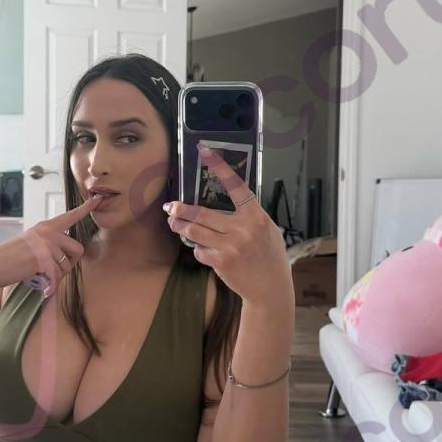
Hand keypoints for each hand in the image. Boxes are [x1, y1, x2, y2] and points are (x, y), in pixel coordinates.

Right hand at [0, 194, 102, 297]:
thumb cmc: (11, 258)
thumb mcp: (31, 243)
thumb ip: (49, 243)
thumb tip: (66, 255)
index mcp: (46, 226)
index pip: (69, 216)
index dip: (84, 209)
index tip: (96, 199)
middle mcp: (48, 232)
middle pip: (77, 249)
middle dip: (70, 263)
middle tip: (55, 272)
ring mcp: (46, 244)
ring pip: (67, 266)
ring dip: (57, 276)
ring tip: (41, 277)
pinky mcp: (43, 258)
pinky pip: (57, 276)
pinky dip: (52, 286)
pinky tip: (45, 291)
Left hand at [163, 143, 290, 305]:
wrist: (271, 289)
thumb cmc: (270, 257)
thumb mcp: (268, 231)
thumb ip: (249, 217)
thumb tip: (227, 204)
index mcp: (256, 216)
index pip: (236, 185)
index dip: (220, 167)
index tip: (205, 151)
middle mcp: (244, 228)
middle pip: (202, 213)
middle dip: (181, 210)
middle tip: (170, 207)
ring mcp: (232, 245)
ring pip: (195, 231)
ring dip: (181, 227)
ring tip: (174, 224)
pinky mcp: (222, 262)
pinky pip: (199, 251)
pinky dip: (198, 250)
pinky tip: (203, 251)